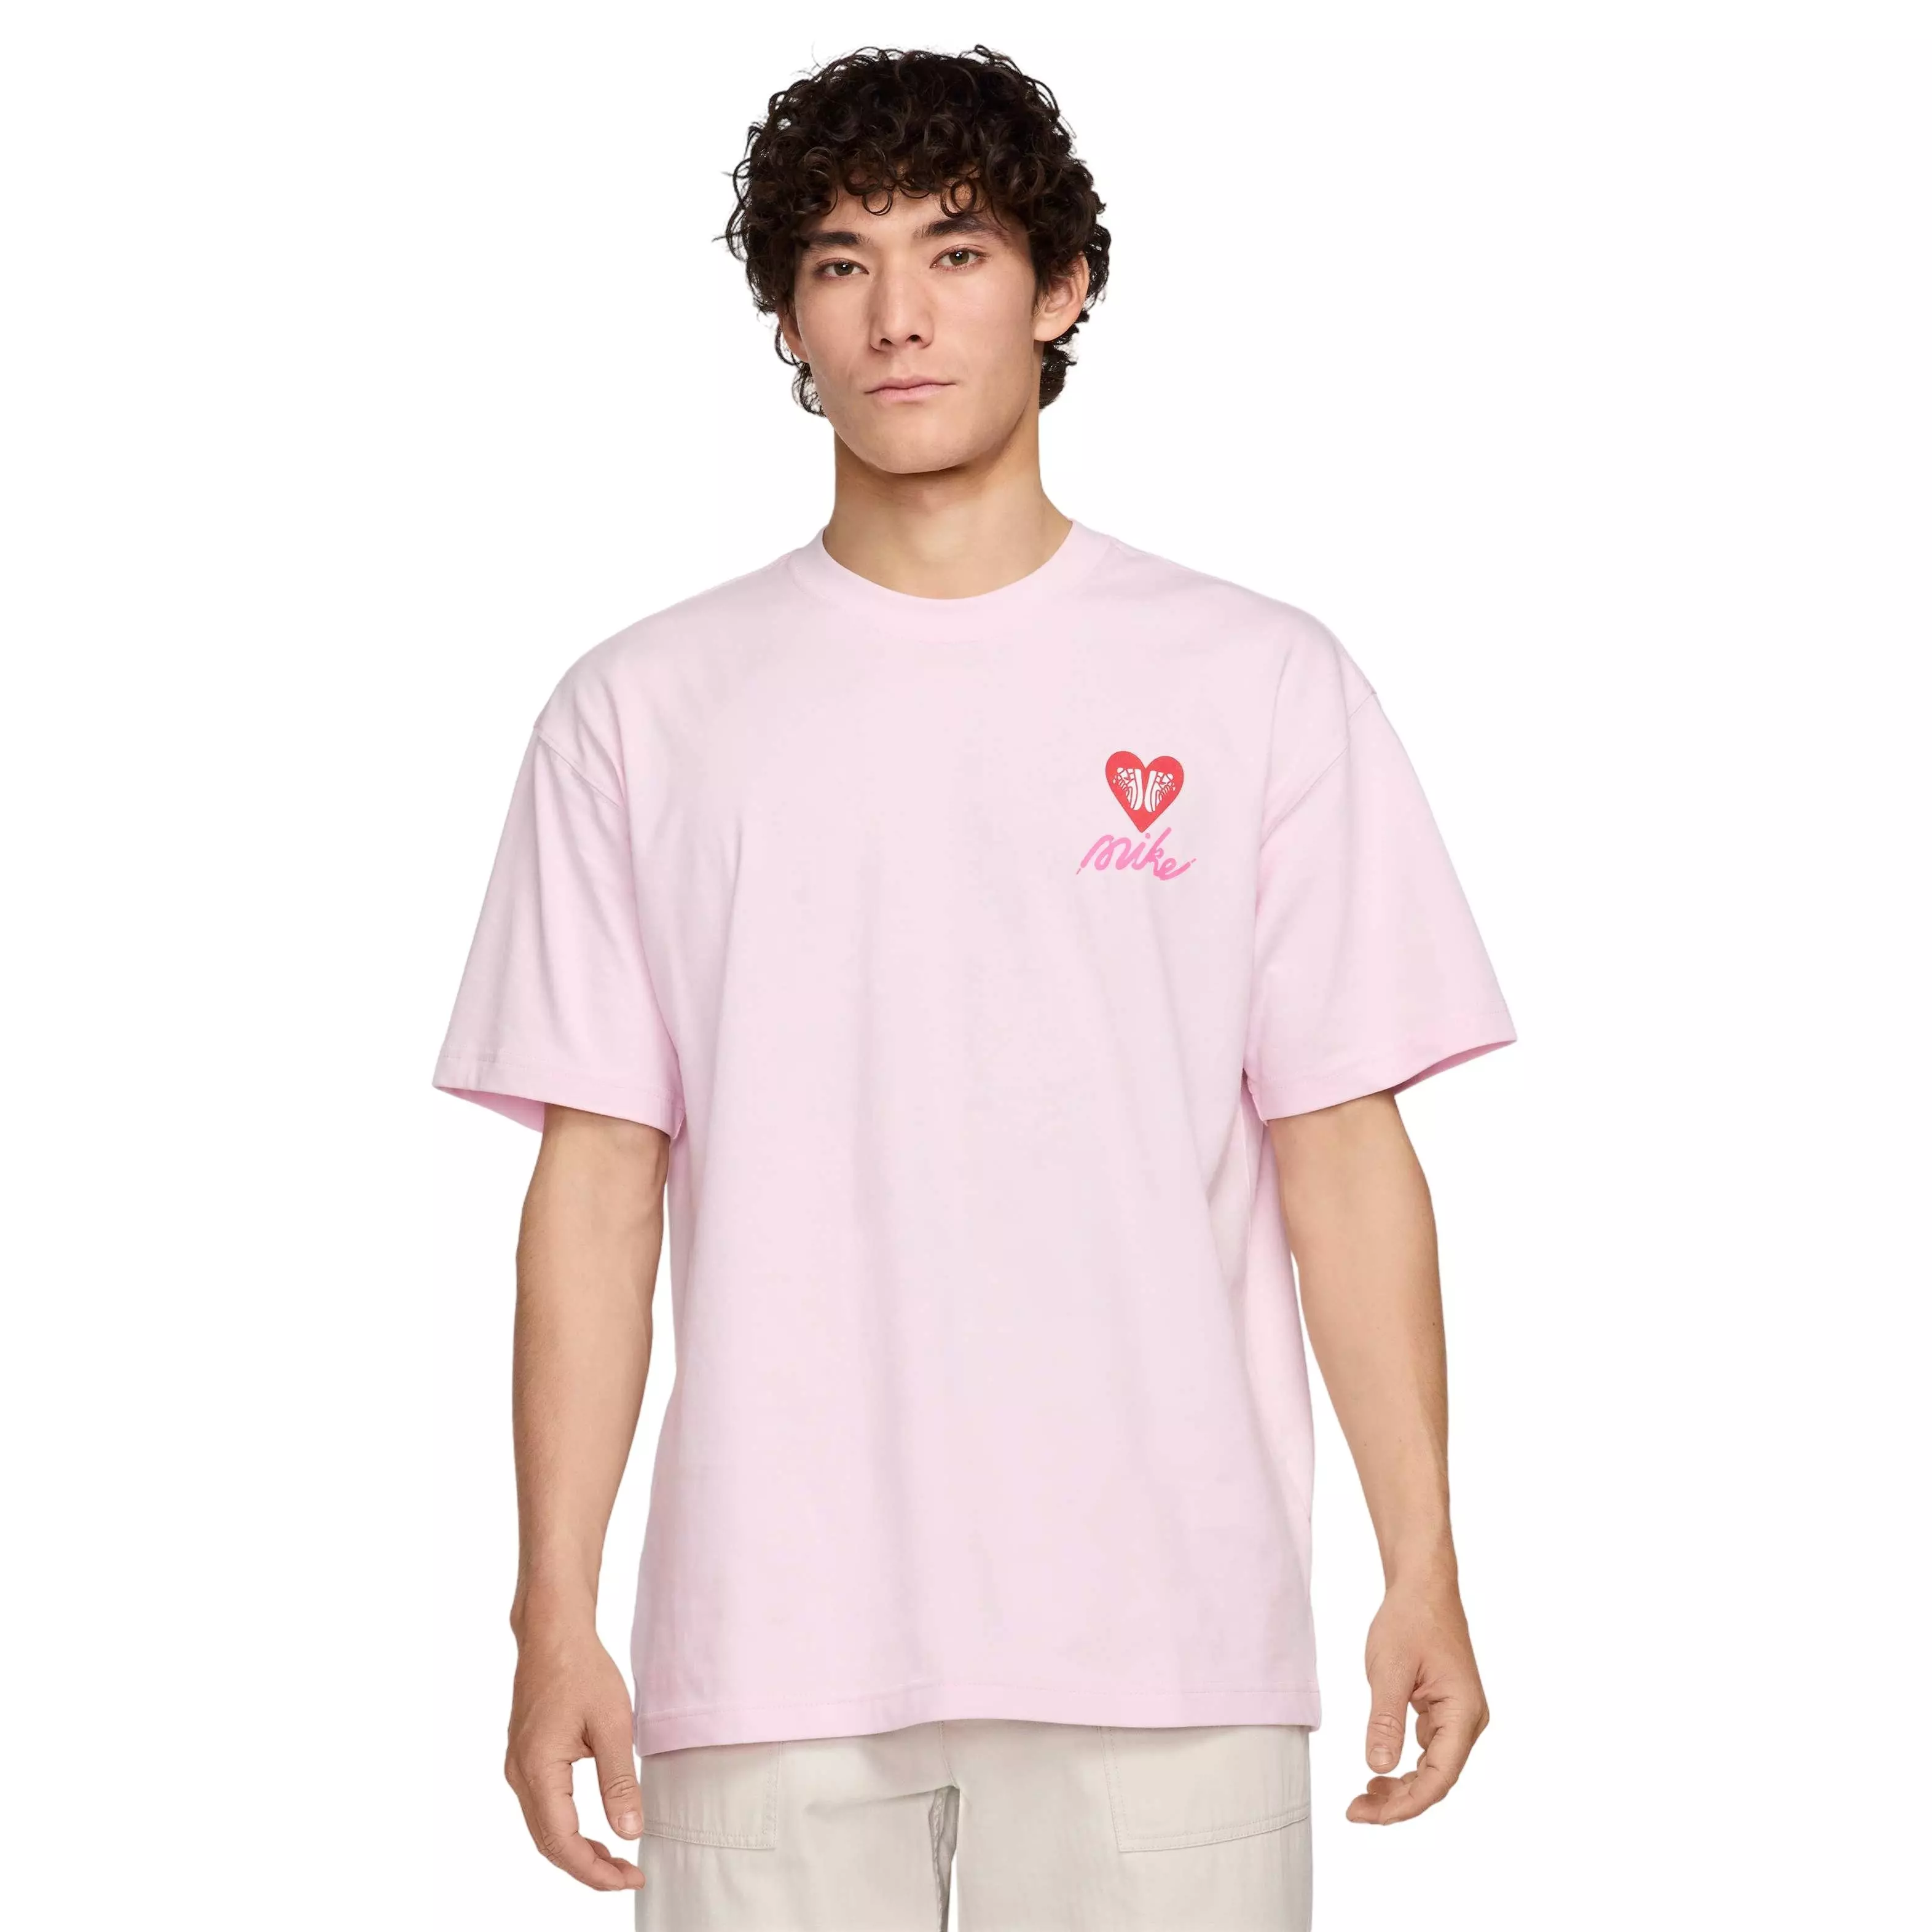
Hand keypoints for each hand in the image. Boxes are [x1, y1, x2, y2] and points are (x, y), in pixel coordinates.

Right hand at [505, 1617, 645, 1889]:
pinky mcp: (527, 1758)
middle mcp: (520, 1774)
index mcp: (538, 1769)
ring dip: (577, 1850)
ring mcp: (519, 1767)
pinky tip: (594, 1830)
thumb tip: (629, 1832)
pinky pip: (543, 1808)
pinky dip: (568, 1828)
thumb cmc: (583, 1669)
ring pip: (544, 1829)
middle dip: (588, 1867)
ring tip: (616, 1860)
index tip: (629, 1879)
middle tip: (627, 1876)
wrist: (554, 1632)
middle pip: (549, 1843)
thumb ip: (619, 1782)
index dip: (594, 1870)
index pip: (561, 1842)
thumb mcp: (612, 1725)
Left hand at [1348, 1578, 1488, 1824]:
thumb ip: (1385, 1720)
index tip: (1370, 1816)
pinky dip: (1405, 1765)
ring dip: (1401, 1787)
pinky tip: (1380, 1771)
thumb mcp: (1390, 1669)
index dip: (1406, 1804)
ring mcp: (1458, 1717)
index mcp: (1463, 1713)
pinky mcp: (1445, 1711)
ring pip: (1433, 1768)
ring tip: (1362, 1797)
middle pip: (1437, 1779)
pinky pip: (1429, 1750)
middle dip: (1398, 1801)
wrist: (1423, 1586)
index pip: (1439, 1777)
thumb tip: (1379, 1767)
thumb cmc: (1410, 1619)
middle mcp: (1468, 1721)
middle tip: (1356, 1811)